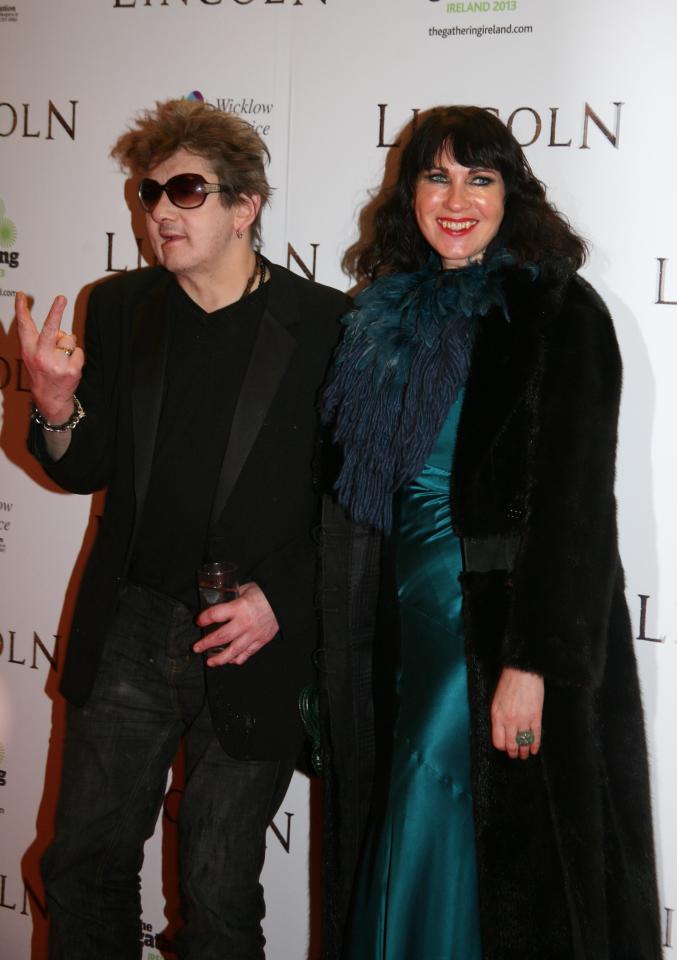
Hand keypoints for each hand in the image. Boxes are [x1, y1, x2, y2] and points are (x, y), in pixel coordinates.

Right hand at [16, 292, 83, 421]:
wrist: (50, 399)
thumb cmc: (42, 372)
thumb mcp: (32, 356)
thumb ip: (40, 341)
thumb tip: (57, 328)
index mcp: (29, 351)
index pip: (24, 327)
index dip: (21, 310)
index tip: (21, 296)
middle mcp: (41, 356)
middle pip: (50, 329)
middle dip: (56, 312)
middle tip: (61, 298)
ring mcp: (57, 364)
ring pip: (69, 338)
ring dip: (69, 344)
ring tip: (62, 357)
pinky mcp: (71, 370)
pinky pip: (79, 351)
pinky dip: (77, 355)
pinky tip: (69, 365)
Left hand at [194, 582, 278, 666]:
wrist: (284, 601)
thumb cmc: (264, 593)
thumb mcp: (245, 589)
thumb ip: (232, 596)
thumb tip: (219, 600)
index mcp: (239, 607)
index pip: (215, 614)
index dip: (204, 618)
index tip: (198, 621)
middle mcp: (245, 623)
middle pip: (221, 637)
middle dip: (206, 643)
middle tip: (196, 648)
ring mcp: (253, 634)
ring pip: (233, 651)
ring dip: (219, 658)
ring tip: (210, 662)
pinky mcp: (261, 641)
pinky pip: (247, 654)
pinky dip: (237, 659)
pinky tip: (230, 661)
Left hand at [490, 667, 543, 759]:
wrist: (523, 672)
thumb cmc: (508, 683)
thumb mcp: (496, 700)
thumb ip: (497, 716)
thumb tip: (500, 730)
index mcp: (497, 716)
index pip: (498, 741)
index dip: (502, 747)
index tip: (505, 748)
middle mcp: (509, 721)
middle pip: (511, 745)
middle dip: (513, 752)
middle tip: (515, 755)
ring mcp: (523, 720)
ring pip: (523, 743)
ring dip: (524, 751)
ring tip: (525, 754)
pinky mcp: (536, 717)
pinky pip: (535, 736)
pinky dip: (535, 745)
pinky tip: (535, 749)